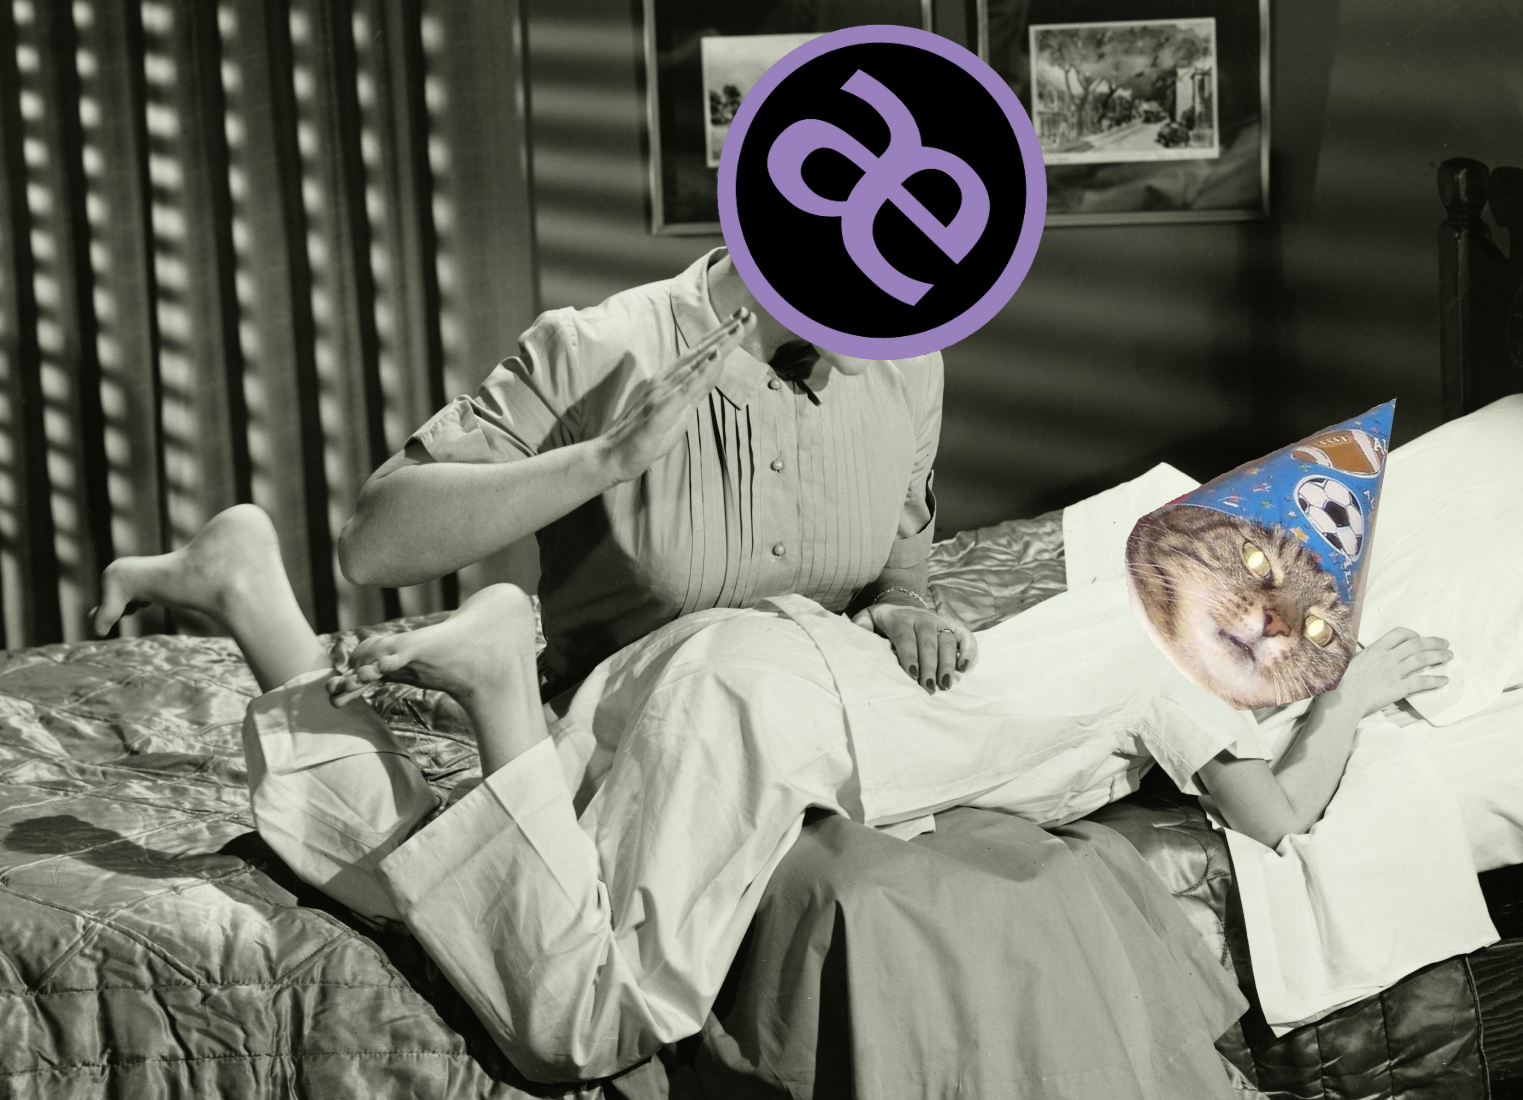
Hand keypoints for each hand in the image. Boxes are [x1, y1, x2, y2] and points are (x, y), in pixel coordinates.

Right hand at [597, 309, 756, 483]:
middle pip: (700, 353)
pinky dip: (701, 373)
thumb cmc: (644, 438)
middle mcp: (666, 382)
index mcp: (670, 382)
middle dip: (726, 332)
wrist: (611, 458)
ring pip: (695, 365)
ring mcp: (661, 395)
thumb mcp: (678, 413)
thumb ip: (695, 391)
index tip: (741, 318)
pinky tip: (715, 358)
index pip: (700, 355)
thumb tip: (713, 373)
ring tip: (737, 328)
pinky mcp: (659, 413)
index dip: (722, 336)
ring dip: (718, 346)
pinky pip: (684, 390)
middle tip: (748, 312)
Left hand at [851, 599, 977, 692]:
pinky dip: (970, 652)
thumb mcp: (867, 618)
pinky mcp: (953, 627)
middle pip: (929, 642)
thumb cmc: (882, 621)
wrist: (901, 604)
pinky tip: (965, 669)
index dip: (909, 655)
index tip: (911, 675)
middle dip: (930, 665)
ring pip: (949, 642)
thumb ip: (861, 625)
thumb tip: (858, 633)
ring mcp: (940, 622)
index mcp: (900, 618)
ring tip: (946, 685)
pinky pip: (966, 637)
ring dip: (949, 664)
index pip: (906, 637)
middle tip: (929, 687)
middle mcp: (923, 618)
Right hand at [1334, 627, 1451, 715]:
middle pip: (1416, 645)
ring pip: (1422, 659)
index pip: (1400, 634)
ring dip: (1439, 656)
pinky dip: (1435, 680)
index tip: (1419, 638)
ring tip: (1449, 656)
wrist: (1343, 699)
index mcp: (1375, 649)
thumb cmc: (1342, 681)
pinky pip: (1421, 682)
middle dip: (1434, 642)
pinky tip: (1444, 680)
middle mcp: (1387, 657)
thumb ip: (1367, 657)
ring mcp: (1394, 672)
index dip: (1413, 634)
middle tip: (1445, 644)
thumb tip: (1372, 655)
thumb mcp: (1352, 661)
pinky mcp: (1399, 688)